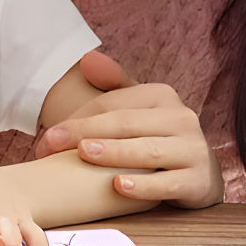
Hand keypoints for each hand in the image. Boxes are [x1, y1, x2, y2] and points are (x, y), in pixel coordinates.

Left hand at [36, 50, 222, 208]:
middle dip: (84, 133)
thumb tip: (87, 60)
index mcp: (161, 95)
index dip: (77, 119)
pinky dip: (143, 186)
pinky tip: (118, 186)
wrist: (199, 173)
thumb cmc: (156, 137)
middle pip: (125, 124)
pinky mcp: (198, 182)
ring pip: (147, 151)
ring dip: (114, 153)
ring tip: (84, 154)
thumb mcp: (138, 109)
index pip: (111, 104)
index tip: (47, 137)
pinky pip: (168, 184)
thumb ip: (113, 85)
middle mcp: (182, 118)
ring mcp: (193, 150)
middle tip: (50, 146)